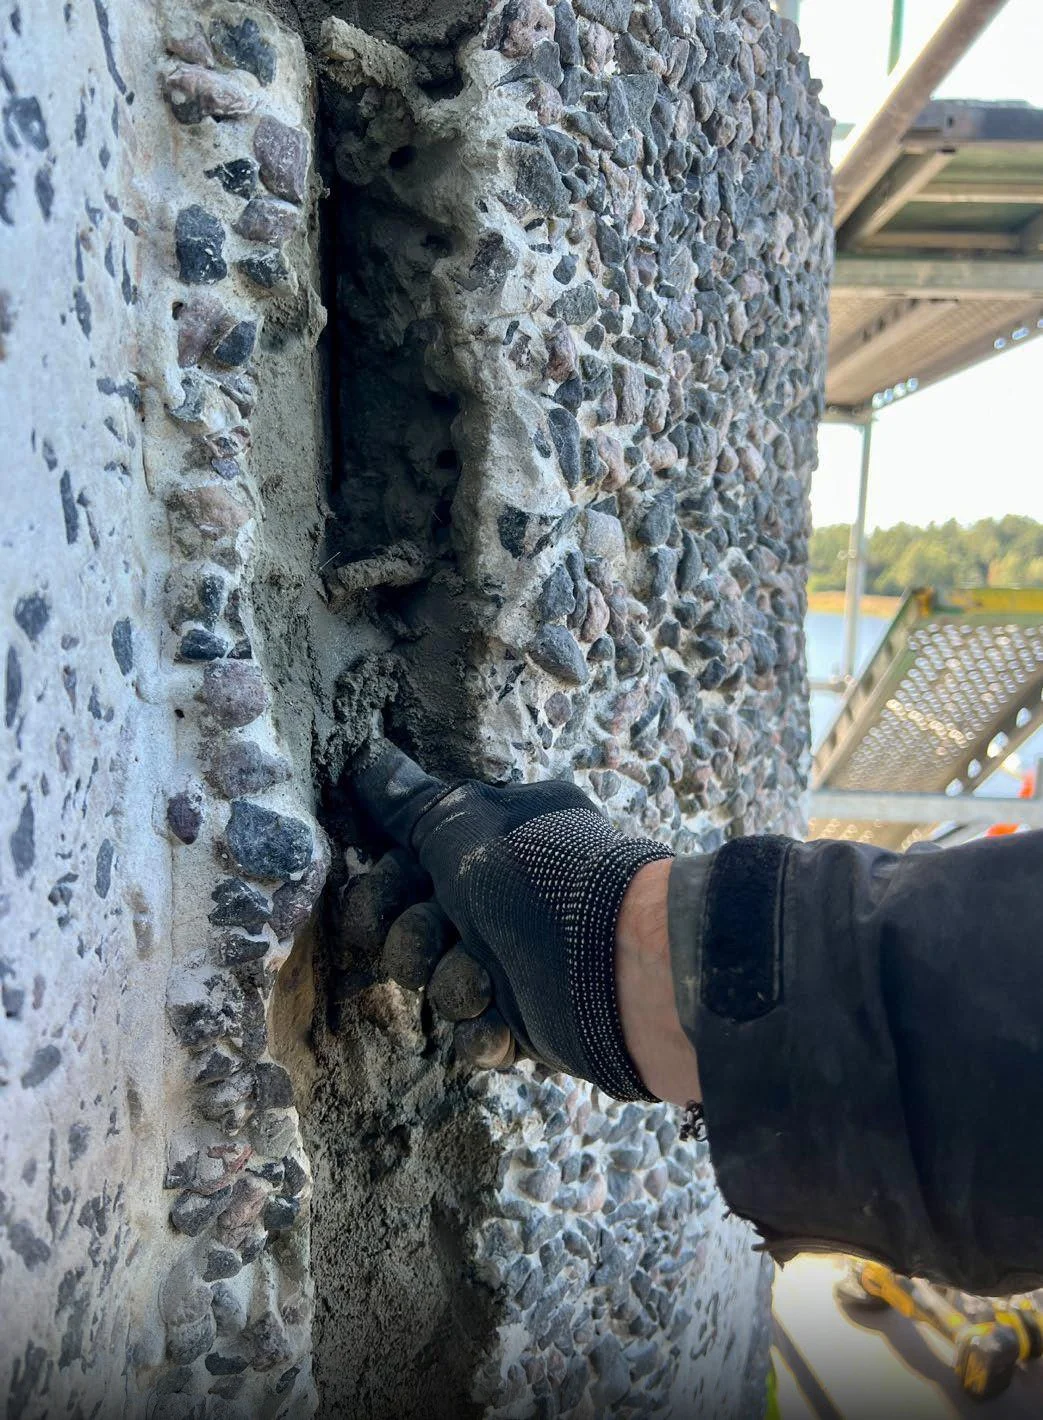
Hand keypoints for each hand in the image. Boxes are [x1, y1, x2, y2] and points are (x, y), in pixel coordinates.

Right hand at [352, 740, 673, 1099]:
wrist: (618, 969)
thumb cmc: (539, 882)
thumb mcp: (465, 826)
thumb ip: (410, 804)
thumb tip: (367, 758)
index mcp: (493, 841)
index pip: (407, 866)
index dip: (382, 893)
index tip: (375, 908)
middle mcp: (503, 896)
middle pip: (413, 931)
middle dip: (414, 944)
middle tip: (441, 936)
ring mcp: (517, 960)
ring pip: (440, 986)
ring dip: (454, 985)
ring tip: (486, 981)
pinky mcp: (530, 1020)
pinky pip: (477, 1035)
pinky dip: (484, 1032)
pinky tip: (499, 1023)